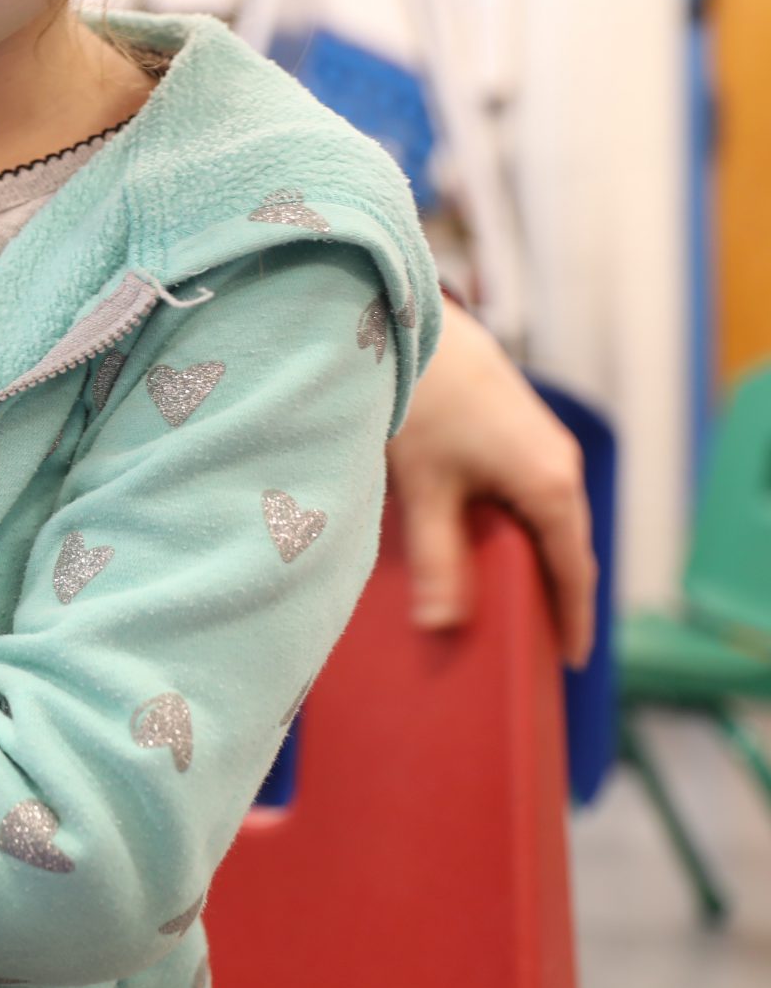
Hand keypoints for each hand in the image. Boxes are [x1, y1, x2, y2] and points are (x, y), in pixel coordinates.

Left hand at [389, 300, 597, 665]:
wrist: (414, 326)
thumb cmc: (420, 403)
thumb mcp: (424, 488)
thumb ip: (437, 557)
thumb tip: (440, 625)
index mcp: (550, 485)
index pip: (573, 569)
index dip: (571, 618)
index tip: (569, 662)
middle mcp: (560, 465)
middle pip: (565, 547)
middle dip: (553, 596)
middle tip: (536, 646)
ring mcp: (543, 444)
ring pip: (548, 519)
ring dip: (535, 561)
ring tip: (513, 605)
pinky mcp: (519, 430)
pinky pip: (532, 495)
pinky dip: (519, 530)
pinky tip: (492, 547)